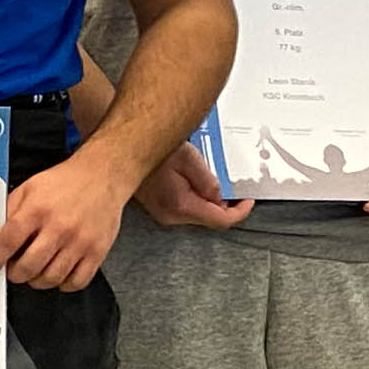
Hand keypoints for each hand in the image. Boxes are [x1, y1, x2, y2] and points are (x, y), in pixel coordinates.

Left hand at [0, 152, 129, 291]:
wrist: (101, 175)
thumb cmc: (64, 182)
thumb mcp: (29, 188)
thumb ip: (11, 211)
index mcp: (37, 210)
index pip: (8, 242)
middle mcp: (59, 227)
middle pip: (29, 266)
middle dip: (16, 274)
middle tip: (14, 271)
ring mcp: (80, 241)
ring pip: (52, 278)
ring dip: (37, 281)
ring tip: (34, 273)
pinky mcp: (97, 251)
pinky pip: (78, 281)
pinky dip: (64, 285)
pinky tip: (58, 275)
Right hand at [134, 140, 256, 230]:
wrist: (121, 148)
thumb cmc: (151, 148)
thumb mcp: (189, 159)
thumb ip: (209, 182)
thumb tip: (220, 198)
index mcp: (181, 205)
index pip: (220, 220)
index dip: (240, 212)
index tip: (248, 201)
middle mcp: (170, 215)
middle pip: (209, 218)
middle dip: (222, 202)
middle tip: (226, 181)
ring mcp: (162, 213)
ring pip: (197, 212)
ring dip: (207, 197)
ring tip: (199, 171)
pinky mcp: (158, 207)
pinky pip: (185, 207)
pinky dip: (195, 196)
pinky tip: (188, 176)